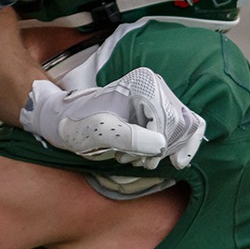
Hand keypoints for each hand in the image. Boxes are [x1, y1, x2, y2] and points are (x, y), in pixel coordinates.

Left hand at [19, 67, 205, 170]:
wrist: (65, 120)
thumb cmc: (78, 124)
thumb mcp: (100, 132)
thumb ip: (130, 138)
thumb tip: (161, 145)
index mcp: (143, 85)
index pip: (171, 120)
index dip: (161, 145)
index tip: (143, 160)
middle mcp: (155, 86)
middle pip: (183, 124)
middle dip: (165, 149)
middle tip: (141, 163)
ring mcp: (157, 99)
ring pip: (184, 129)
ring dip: (165, 151)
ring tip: (136, 160)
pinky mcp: (156, 111)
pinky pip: (180, 130)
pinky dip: (169, 148)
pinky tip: (147, 159)